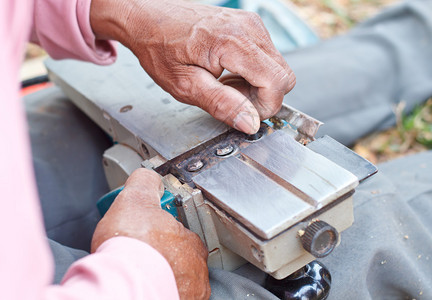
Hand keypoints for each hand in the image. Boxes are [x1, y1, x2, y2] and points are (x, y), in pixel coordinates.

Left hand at [90, 0, 295, 133]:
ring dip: (256, 85)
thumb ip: (221, 104)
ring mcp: (252, 24)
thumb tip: (251, 123)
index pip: (277, 82)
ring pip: (277, 69)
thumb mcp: (185, 85)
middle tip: (230, 97)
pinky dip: (253, 73)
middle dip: (262, 97)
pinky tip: (228, 72)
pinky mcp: (250, 25)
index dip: (264, 106)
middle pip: (284, 76)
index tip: (241, 111)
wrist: (149, 19)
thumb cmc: (160, 48)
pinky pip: (267, 59)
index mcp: (233, 42)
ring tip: (224, 83)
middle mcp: (249, 28)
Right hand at [91, 169, 209, 298]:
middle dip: (164, 257)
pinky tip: (144, 289)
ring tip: (141, 274)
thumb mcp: (136, 199)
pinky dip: (159, 292)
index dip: (165, 232)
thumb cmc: (131, 247)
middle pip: (181, 260)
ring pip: (178, 282)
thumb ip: (145, 183)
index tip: (150, 234)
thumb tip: (150, 177)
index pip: (184, 234)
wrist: (123, 287)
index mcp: (191, 243)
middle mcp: (196, 271)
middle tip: (142, 256)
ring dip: (163, 277)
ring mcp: (188, 293)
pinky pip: (171, 296)